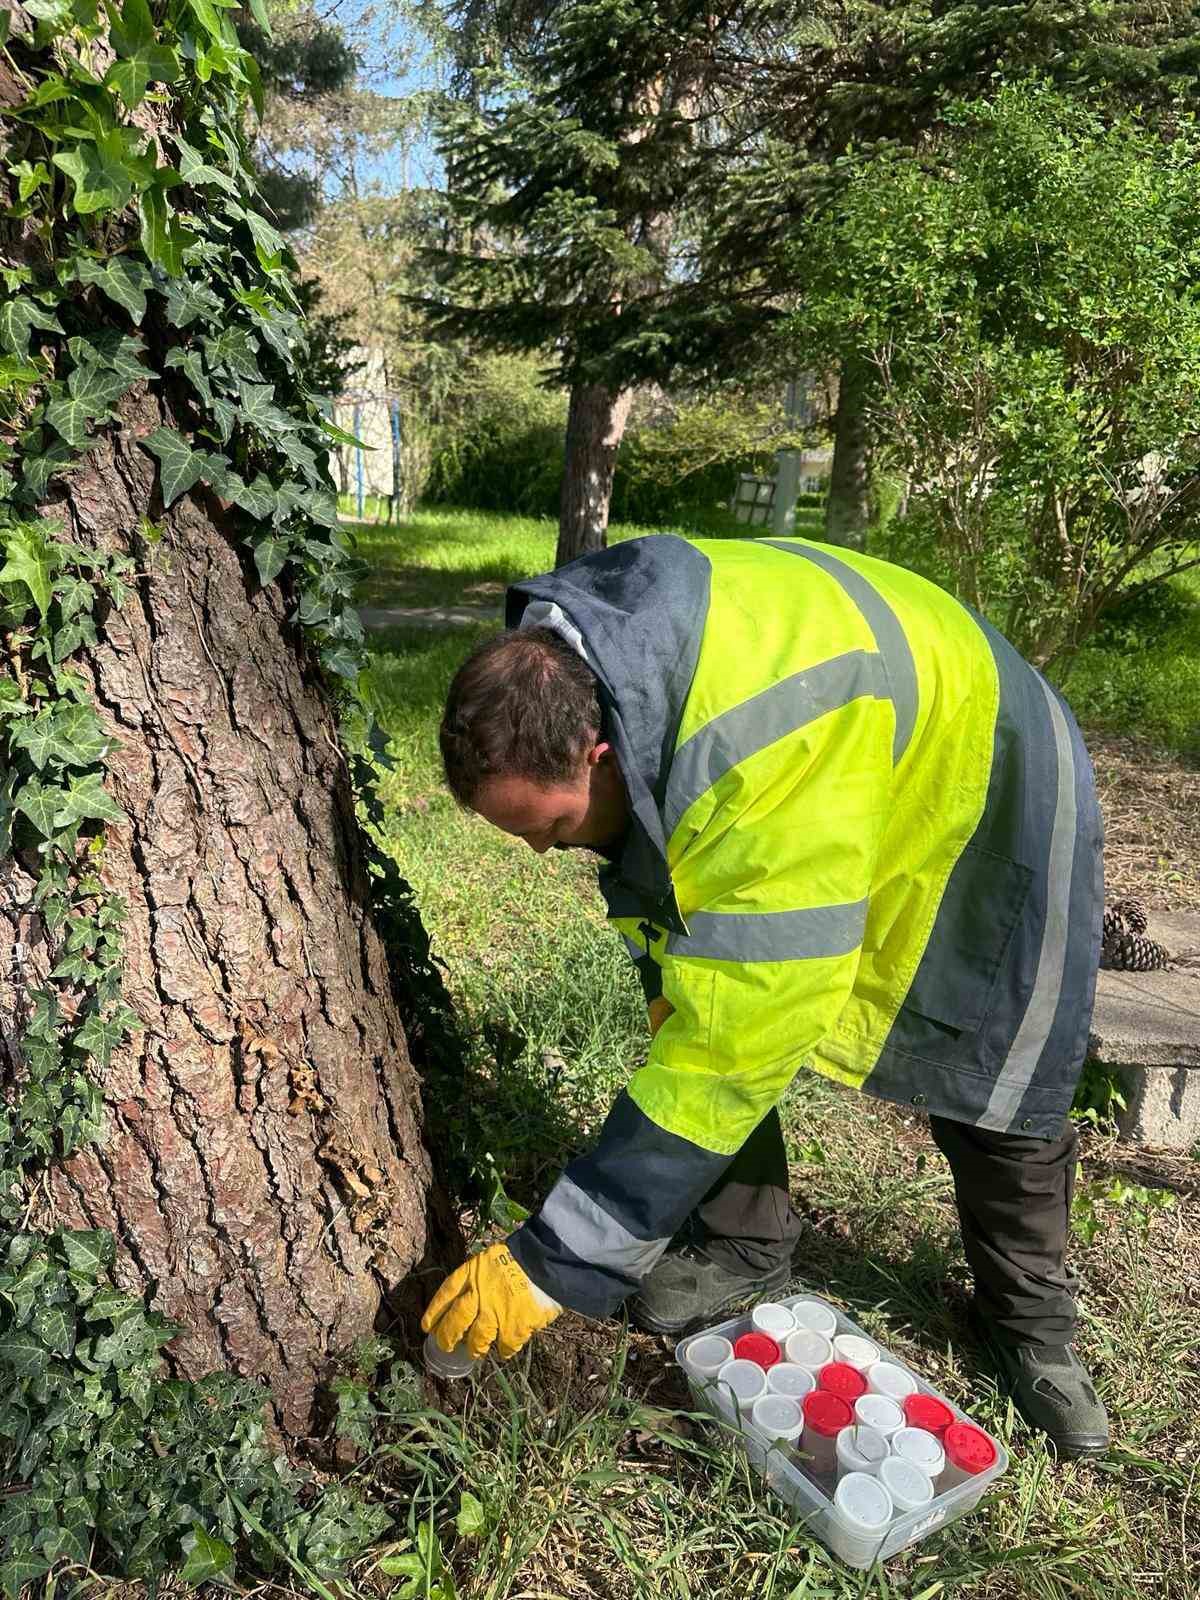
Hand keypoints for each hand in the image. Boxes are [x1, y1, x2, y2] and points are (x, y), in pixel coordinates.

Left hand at [421, 1243, 559, 1359]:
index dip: (435, 1312)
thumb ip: (478, 1279)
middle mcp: (478, 1294)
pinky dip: (505, 1349)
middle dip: (447, 1336)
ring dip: (475, 1347)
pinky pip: (505, 1346)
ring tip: (476, 1351)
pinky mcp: (514, 1327)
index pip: (445, 1295)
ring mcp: (495, 1313)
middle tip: (445, 1345)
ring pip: (477, 1339)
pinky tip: (505, 1349)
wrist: (547, 1260)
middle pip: (456, 1321)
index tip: (426, 1326)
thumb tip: (469, 1299)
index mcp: (471, 1273)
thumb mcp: (491, 1260)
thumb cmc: (521, 1257)